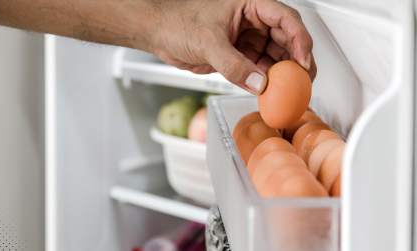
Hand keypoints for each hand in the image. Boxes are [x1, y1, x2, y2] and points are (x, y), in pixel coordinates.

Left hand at [150, 0, 316, 94]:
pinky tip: (270, 90)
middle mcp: (252, 21)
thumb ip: (233, 64)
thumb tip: (259, 83)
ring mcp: (247, 40)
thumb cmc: (177, 22)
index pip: (285, 19)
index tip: (303, 60)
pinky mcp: (239, 56)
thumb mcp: (207, 41)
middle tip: (303, 81)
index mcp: (250, 5)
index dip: (299, 39)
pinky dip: (266, 80)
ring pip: (275, 56)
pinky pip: (259, 69)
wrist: (159, 34)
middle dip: (296, 60)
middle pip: (286, 39)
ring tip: (289, 89)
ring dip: (283, 73)